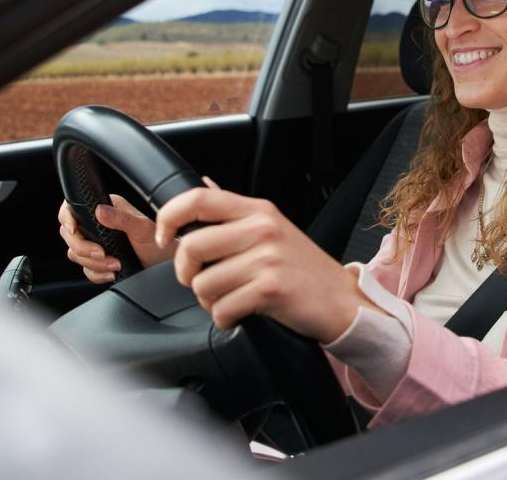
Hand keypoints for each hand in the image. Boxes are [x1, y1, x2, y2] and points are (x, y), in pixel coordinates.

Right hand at [59, 193, 177, 283]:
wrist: (163, 264)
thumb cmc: (158, 242)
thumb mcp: (142, 228)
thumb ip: (121, 220)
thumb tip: (99, 210)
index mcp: (106, 208)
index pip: (72, 208)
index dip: (67, 218)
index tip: (73, 230)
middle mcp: (97, 224)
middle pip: (69, 235)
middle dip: (84, 248)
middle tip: (103, 254)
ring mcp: (96, 243)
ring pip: (75, 254)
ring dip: (94, 263)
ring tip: (116, 264)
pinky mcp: (97, 261)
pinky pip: (85, 270)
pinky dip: (97, 274)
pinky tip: (112, 273)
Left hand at [155, 186, 375, 342]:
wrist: (343, 301)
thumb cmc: (305, 270)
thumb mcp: (274, 230)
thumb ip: (236, 216)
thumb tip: (203, 186)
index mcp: (259, 210)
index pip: (198, 199)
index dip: (169, 216)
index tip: (163, 236)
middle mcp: (262, 229)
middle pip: (191, 246)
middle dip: (186, 273)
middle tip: (202, 282)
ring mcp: (268, 258)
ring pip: (203, 284)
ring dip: (209, 302)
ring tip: (230, 300)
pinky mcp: (271, 289)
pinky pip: (222, 309)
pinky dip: (225, 319)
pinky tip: (241, 315)